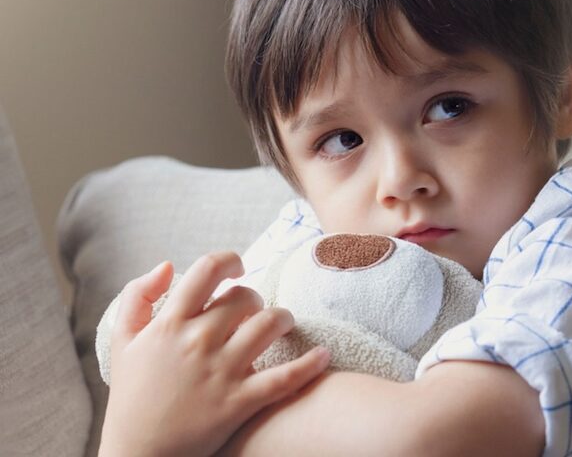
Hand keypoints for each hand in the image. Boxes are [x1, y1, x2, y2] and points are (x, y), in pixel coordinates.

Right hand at [99, 252, 329, 456]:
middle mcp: (198, 342)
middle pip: (245, 297)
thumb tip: (169, 265)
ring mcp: (222, 371)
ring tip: (282, 324)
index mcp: (170, 324)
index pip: (208, 270)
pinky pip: (285, 377)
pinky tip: (323, 354)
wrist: (138, 456)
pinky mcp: (240, 401)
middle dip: (254, 298)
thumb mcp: (122, 341)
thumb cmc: (133, 396)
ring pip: (270, 324)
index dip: (230, 261)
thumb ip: (137, 296)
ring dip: (283, 318)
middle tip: (253, 310)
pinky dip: (310, 364)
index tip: (238, 269)